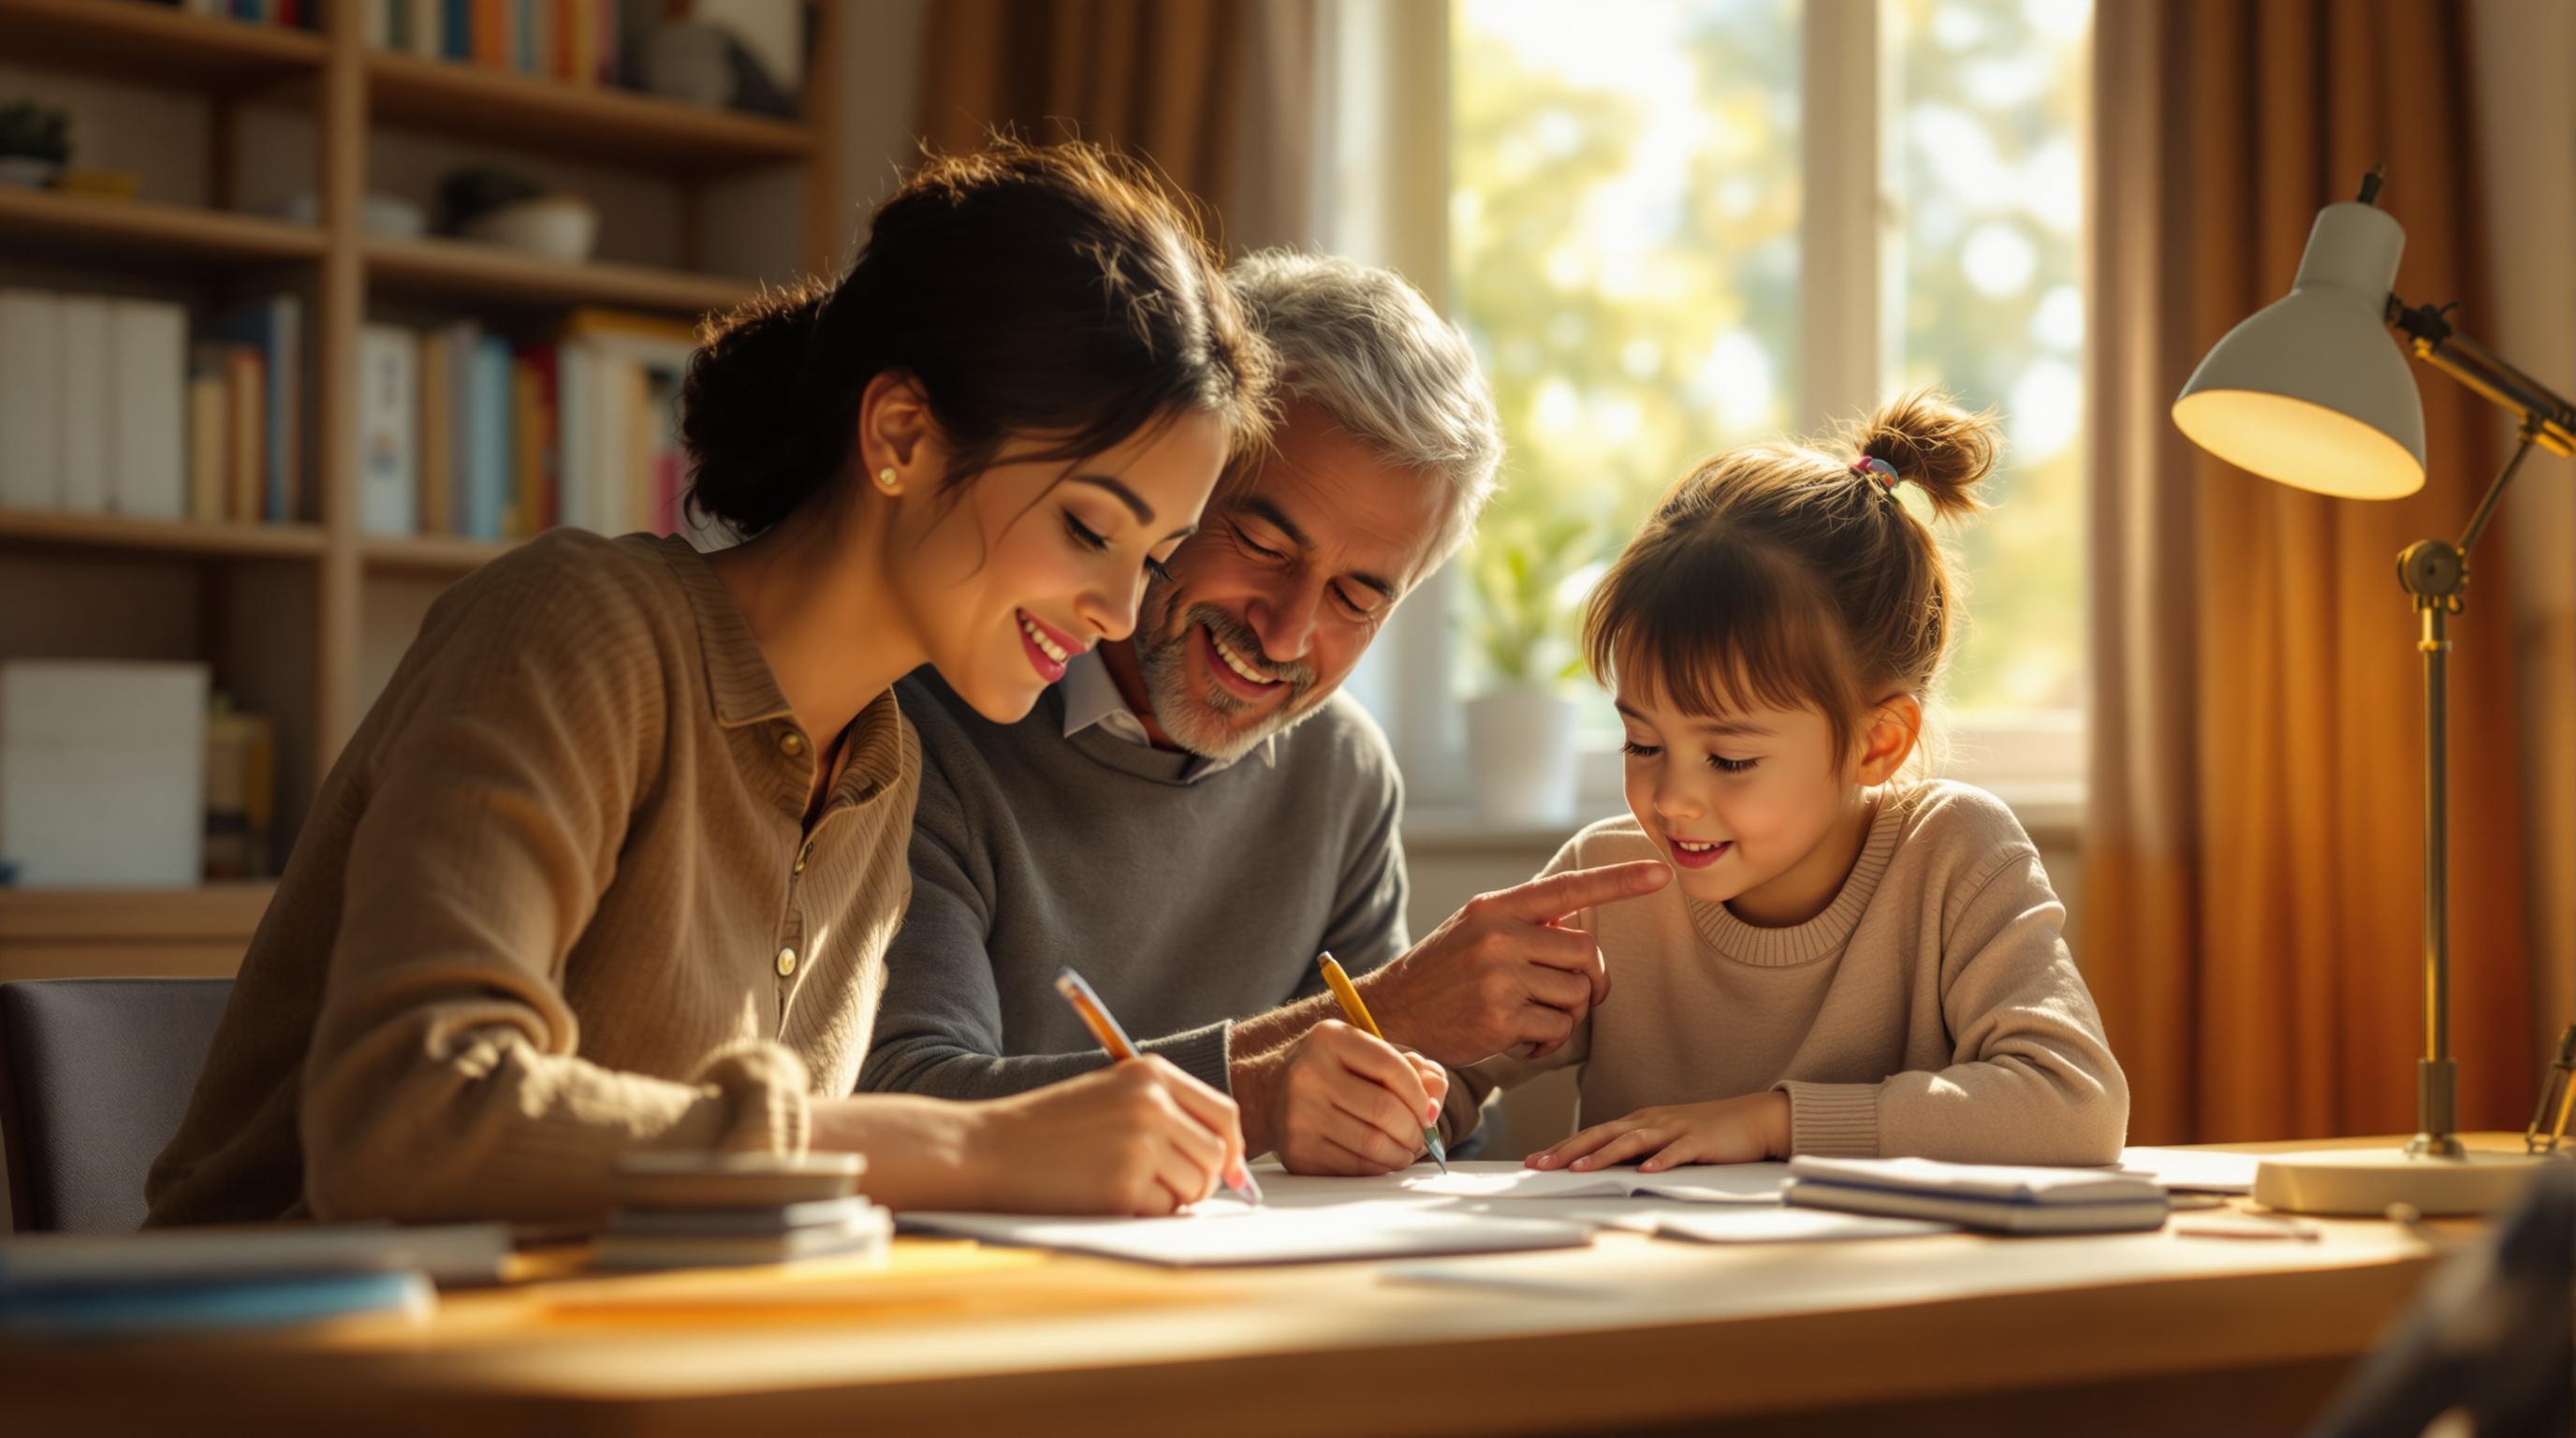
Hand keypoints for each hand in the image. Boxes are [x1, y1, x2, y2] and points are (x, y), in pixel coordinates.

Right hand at [960, 1057, 1246, 1215]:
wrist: (990, 1149)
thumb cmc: (1050, 1128)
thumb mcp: (1111, 1096)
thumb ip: (1169, 1116)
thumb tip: (1232, 1166)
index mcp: (1152, 1073)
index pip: (1224, 1114)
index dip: (1232, 1149)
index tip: (1228, 1171)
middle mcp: (1153, 1103)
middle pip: (1218, 1155)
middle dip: (1203, 1181)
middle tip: (1169, 1189)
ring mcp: (1141, 1143)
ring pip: (1196, 1187)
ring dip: (1173, 1198)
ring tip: (1130, 1187)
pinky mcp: (1124, 1184)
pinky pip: (1165, 1210)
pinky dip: (1146, 1213)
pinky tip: (1109, 1196)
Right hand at [1237, 1020, 1447, 1175]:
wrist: (1271, 1093)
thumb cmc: (1336, 1072)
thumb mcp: (1369, 1056)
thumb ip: (1414, 1069)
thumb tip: (1436, 1096)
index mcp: (1328, 1038)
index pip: (1392, 1068)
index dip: (1421, 1095)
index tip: (1429, 1111)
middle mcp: (1307, 1073)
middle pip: (1385, 1110)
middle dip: (1415, 1129)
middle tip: (1421, 1136)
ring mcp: (1298, 1115)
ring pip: (1373, 1144)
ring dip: (1402, 1153)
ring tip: (1406, 1149)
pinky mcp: (1297, 1152)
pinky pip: (1355, 1168)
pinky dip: (1379, 1168)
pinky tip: (1383, 1159)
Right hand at [1360, 861, 1669, 1066]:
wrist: (1392, 1013)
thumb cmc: (1443, 973)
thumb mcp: (1477, 929)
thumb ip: (1525, 923)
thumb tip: (1579, 930)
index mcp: (1498, 908)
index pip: (1569, 887)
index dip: (1619, 881)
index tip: (1660, 873)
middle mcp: (1500, 935)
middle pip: (1587, 952)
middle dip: (1592, 979)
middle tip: (1575, 994)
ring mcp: (1499, 976)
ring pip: (1578, 993)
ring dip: (1569, 1013)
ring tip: (1536, 1017)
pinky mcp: (1500, 1017)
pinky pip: (1559, 1027)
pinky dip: (1551, 1039)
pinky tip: (1524, 1038)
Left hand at [1526, 1093, 1790, 1172]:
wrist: (1753, 1119)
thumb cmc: (1707, 1133)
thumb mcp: (1665, 1140)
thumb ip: (1636, 1153)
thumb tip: (1605, 1172)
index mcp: (1639, 1122)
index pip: (1593, 1134)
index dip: (1562, 1146)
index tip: (1533, 1160)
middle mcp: (1650, 1121)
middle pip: (1602, 1134)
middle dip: (1567, 1150)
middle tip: (1539, 1165)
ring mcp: (1674, 1129)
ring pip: (1632, 1141)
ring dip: (1604, 1155)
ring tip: (1579, 1169)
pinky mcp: (1698, 1140)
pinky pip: (1676, 1152)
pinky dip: (1659, 1162)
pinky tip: (1645, 1173)